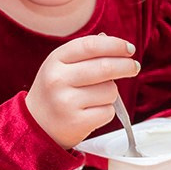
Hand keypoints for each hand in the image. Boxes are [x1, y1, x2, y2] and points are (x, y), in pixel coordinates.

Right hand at [25, 34, 140, 148]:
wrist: (36, 125)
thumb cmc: (56, 91)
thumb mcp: (61, 66)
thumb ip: (86, 54)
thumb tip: (121, 48)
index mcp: (55, 60)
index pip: (91, 46)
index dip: (115, 45)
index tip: (129, 49)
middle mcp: (58, 80)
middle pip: (105, 67)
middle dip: (126, 66)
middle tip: (134, 67)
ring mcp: (66, 102)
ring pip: (110, 90)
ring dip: (110, 93)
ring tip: (95, 98)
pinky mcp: (77, 122)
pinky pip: (108, 111)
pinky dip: (106, 111)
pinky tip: (91, 112)